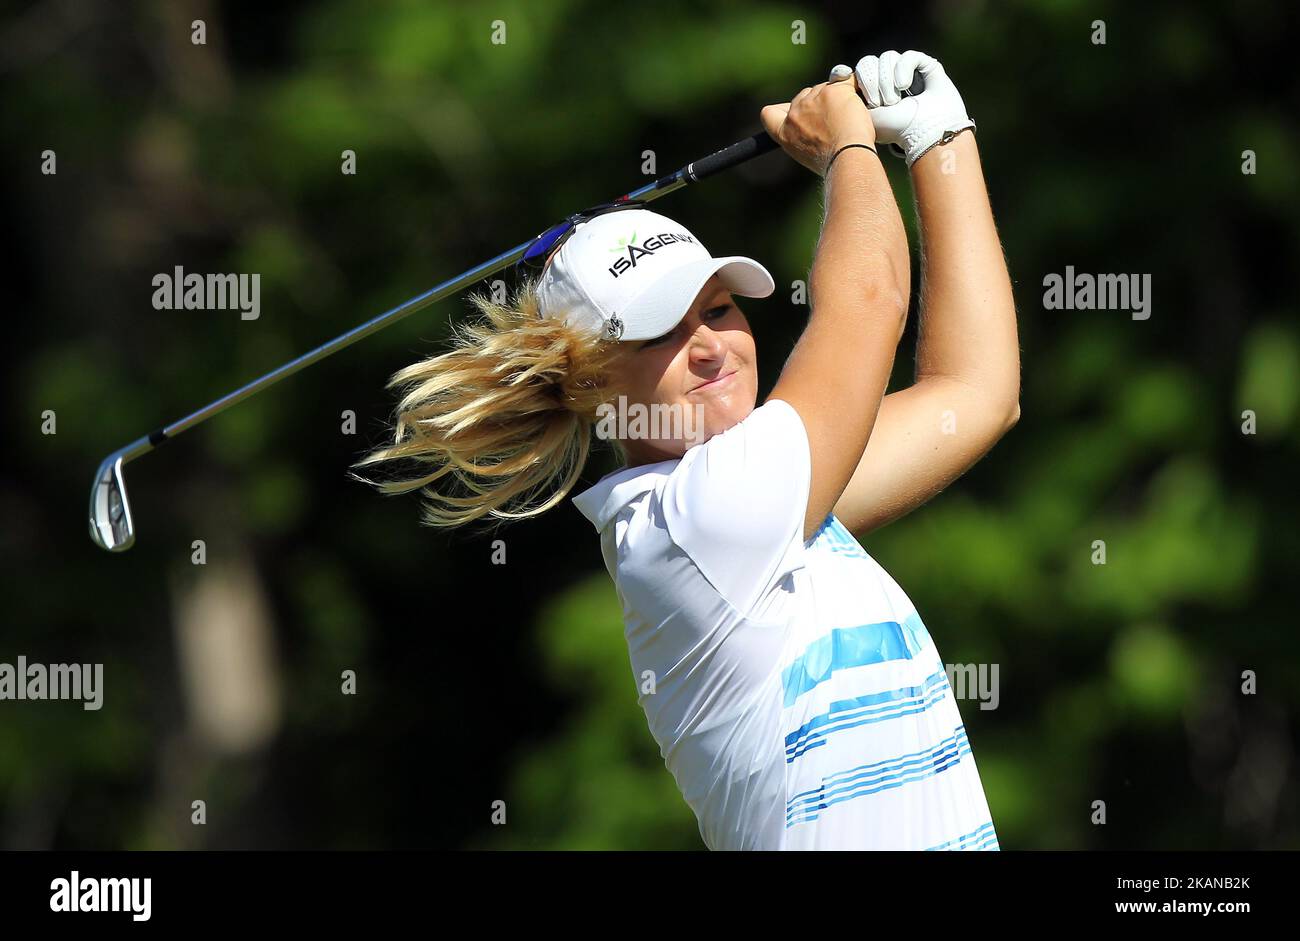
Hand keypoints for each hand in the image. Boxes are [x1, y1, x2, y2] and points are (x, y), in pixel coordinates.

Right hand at [760, 80, 875, 176]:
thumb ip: (803, 134)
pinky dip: (855, 90)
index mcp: (785, 132)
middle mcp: (795, 114)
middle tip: (835, 122)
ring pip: (825, 88)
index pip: (768, 113)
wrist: (847, 158)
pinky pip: (846, 81)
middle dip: (818, 103)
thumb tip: (814, 122)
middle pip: (803, 96)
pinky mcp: (833, 91)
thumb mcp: (807, 153)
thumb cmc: (832, 161)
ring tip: (849, 121)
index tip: (792, 113)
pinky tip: (861, 105)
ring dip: (837, 98)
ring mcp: (813, 99)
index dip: (780, 110)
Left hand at [842, 50, 974, 166]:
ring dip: (886, 80)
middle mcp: (889, 79)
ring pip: (887, 58)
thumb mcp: (861, 116)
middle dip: (870, 82)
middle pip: (868, 62)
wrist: (923, 133)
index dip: (849, 71)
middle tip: (877, 103)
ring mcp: (907, 71)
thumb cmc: (892, 129)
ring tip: (893, 102)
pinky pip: (907, 56)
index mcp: (871, 90)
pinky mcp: (926, 66)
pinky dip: (903, 70)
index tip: (842, 76)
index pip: (857, 71)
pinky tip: (903, 87)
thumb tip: (836, 77)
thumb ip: (846, 99)